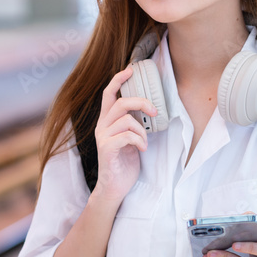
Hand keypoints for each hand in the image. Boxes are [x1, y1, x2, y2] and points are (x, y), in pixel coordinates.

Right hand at [91, 65, 157, 207]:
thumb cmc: (124, 162)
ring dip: (142, 130)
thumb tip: (149, 108)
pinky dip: (139, 140)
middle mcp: (101, 126)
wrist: (115, 187)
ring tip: (144, 141)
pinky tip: (141, 149)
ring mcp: (102, 137)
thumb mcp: (129, 138)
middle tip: (155, 110)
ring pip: (126, 120)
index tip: (131, 70)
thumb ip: (132, 123)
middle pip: (121, 102)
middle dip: (141, 102)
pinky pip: (127, 135)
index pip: (108, 94)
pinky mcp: (107, 149)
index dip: (119, 79)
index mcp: (106, 121)